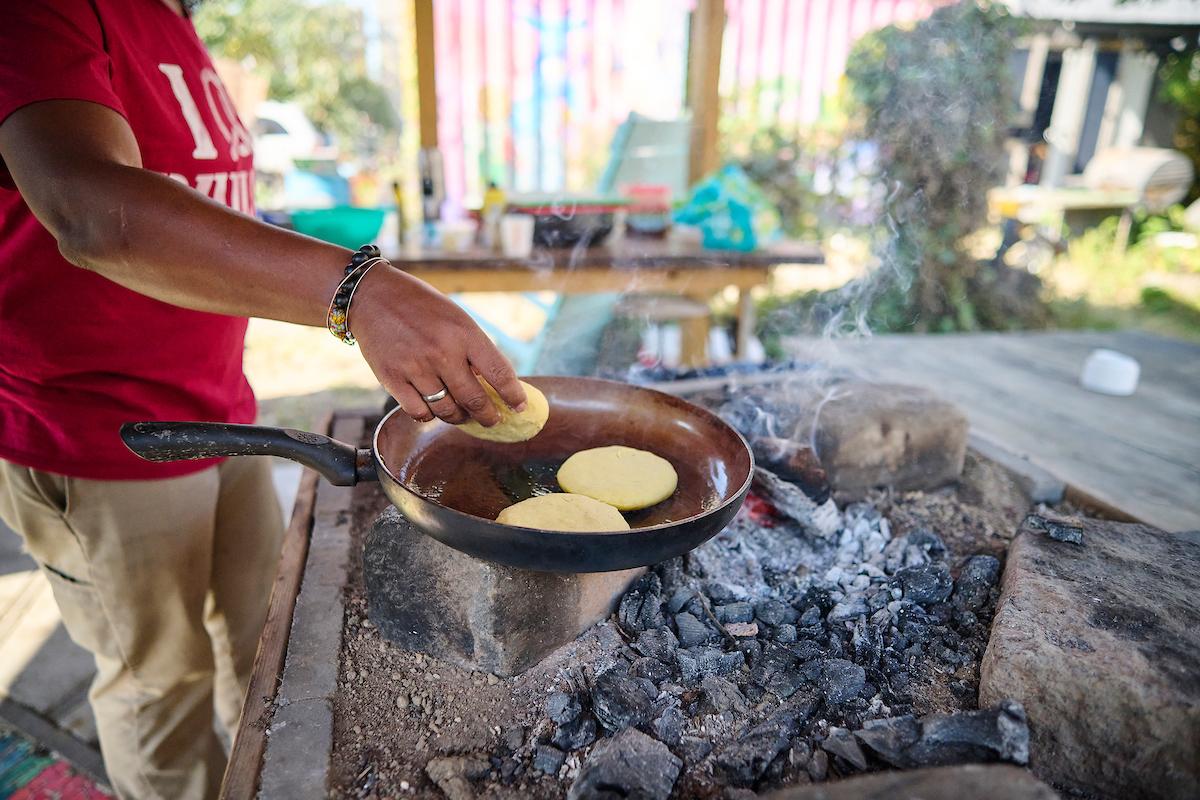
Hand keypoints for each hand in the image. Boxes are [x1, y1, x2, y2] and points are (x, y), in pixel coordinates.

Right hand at [350, 265, 526, 424]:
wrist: (373, 295)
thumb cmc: (421, 307)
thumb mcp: (456, 318)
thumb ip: (473, 349)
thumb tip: (495, 386)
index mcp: (464, 333)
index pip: (499, 372)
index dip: (513, 395)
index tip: (519, 407)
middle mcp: (442, 351)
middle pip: (475, 399)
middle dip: (488, 416)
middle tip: (493, 420)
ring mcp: (416, 367)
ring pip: (447, 410)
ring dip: (459, 417)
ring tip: (462, 414)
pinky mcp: (392, 378)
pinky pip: (419, 412)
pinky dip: (429, 415)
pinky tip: (433, 408)